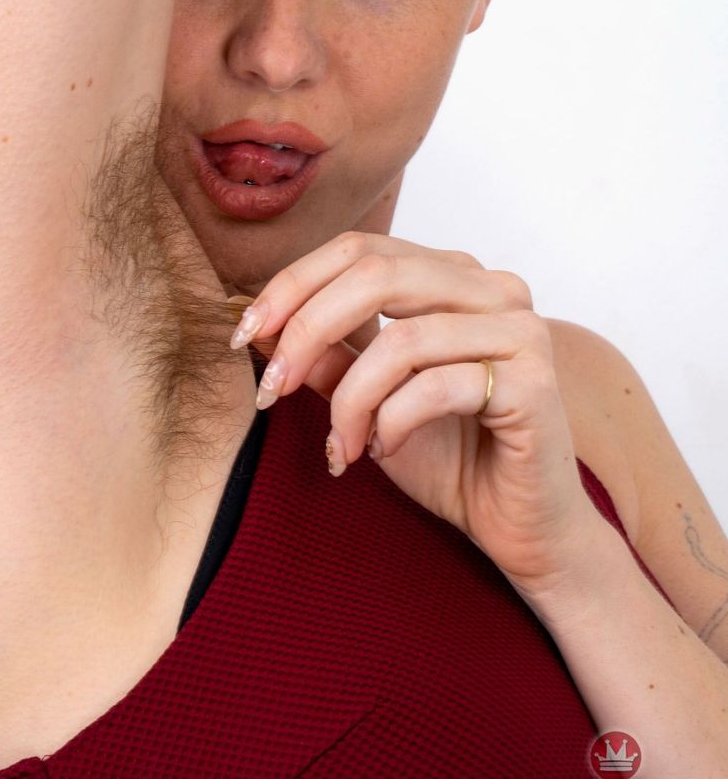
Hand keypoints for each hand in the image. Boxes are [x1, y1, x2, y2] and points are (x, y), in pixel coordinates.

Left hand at [231, 231, 603, 602]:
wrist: (521, 529)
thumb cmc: (449, 458)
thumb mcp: (366, 398)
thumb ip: (326, 354)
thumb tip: (260, 323)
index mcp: (452, 275)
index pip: (359, 249)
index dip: (294, 284)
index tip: (245, 333)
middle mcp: (491, 288)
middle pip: (375, 273)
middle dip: (308, 330)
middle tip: (271, 389)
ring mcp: (519, 329)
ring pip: (401, 339)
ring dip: (351, 400)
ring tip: (342, 445)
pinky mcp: (533, 380)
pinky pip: (436, 386)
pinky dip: (393, 423)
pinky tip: (384, 450)